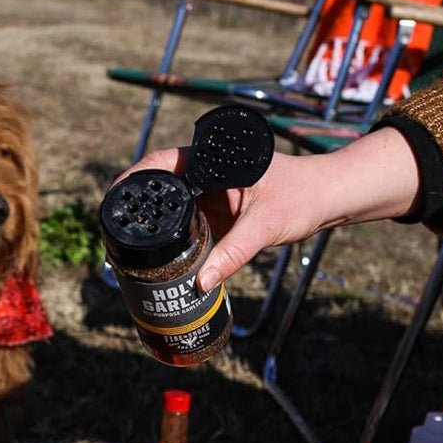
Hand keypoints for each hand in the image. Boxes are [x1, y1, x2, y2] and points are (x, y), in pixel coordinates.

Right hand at [116, 126, 422, 289]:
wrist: (329, 198)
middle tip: (114, 229)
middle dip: (137, 205)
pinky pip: (188, 219)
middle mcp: (208, 171)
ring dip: (153, 222)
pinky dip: (173, 234)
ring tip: (128, 244)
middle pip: (160, 184)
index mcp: (215, 159)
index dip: (133, 178)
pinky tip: (161, 253)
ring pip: (172, 204)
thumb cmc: (303, 197)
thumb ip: (233, 254)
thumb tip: (201, 283)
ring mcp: (212, 190)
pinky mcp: (218, 208)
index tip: (114, 198)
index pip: (162, 163)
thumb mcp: (266, 226)